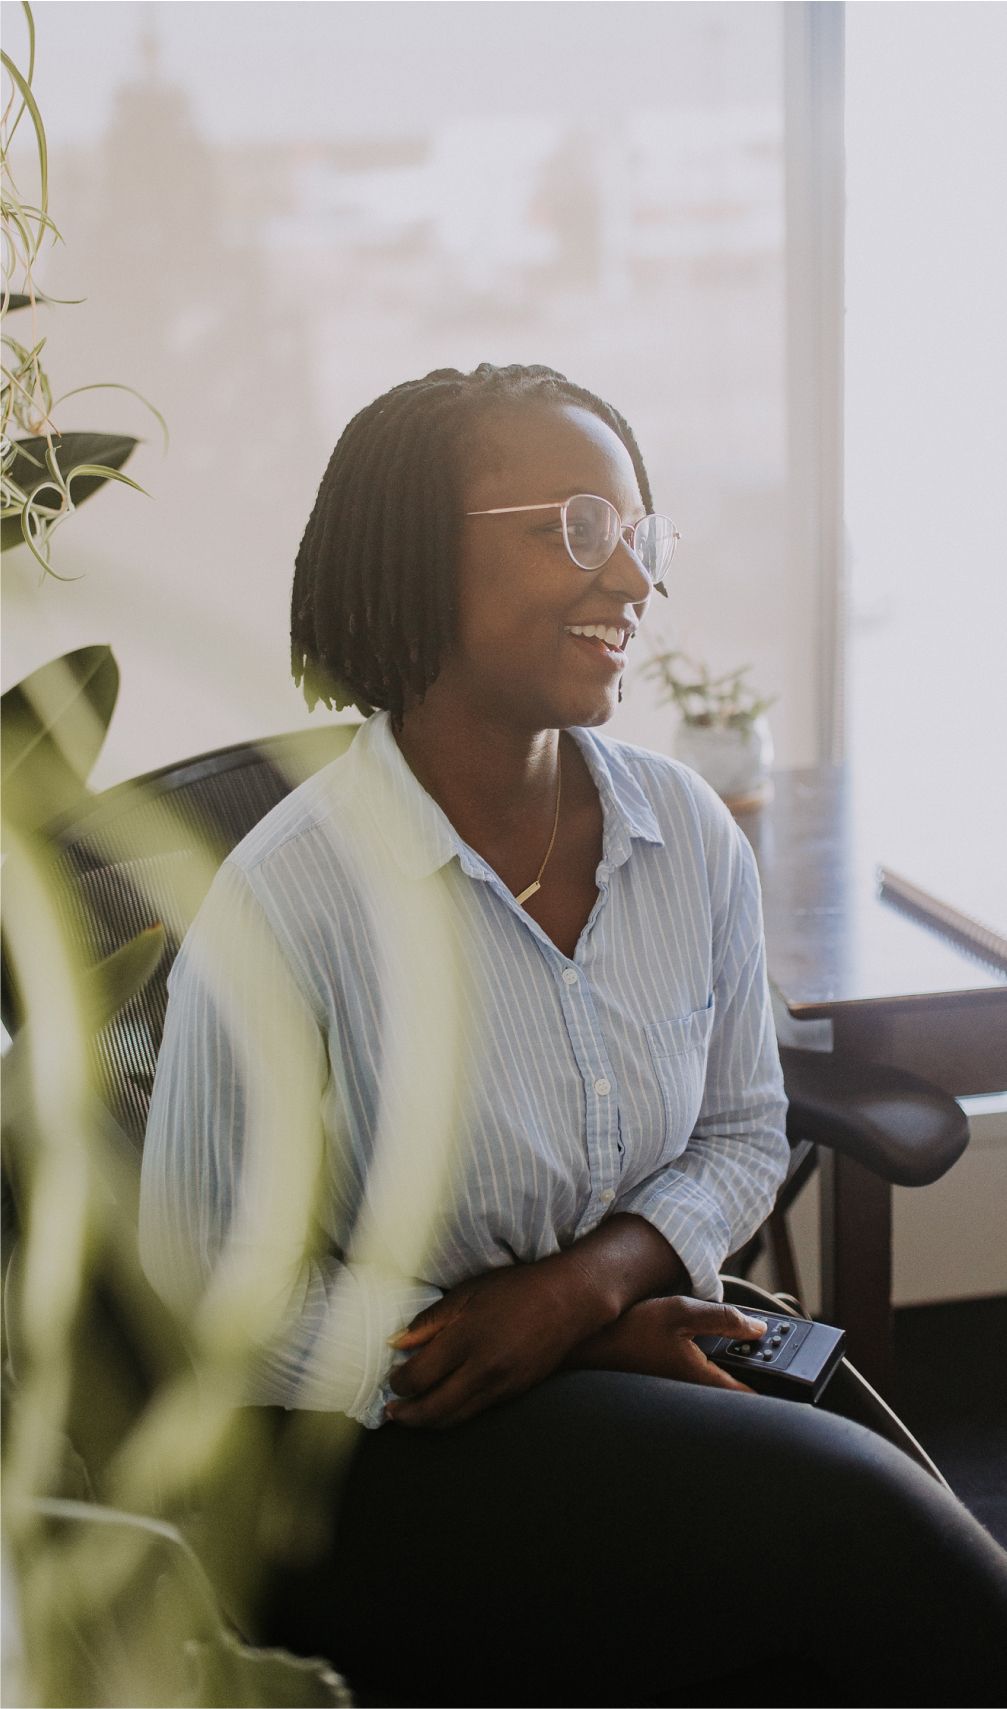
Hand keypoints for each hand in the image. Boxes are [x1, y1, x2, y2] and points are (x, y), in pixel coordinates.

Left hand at [386, 1258, 611, 1429]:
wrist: (569, 1302)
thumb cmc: (516, 1289)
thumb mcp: (468, 1292)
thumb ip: (430, 1321)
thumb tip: (397, 1343)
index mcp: (466, 1339)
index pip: (418, 1376)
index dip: (398, 1383)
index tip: (392, 1378)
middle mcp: (482, 1368)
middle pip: (432, 1408)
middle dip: (406, 1415)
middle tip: (391, 1412)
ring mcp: (500, 1385)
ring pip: (454, 1418)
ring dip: (428, 1421)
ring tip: (412, 1416)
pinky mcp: (514, 1393)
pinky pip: (476, 1412)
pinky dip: (453, 1414)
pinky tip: (443, 1405)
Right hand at [568, 1295, 768, 1393]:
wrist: (591, 1343)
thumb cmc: (631, 1329)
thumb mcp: (681, 1312)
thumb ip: (723, 1319)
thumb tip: (757, 1329)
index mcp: (700, 1379)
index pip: (748, 1397)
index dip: (775, 1393)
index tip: (795, 1386)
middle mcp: (692, 1392)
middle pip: (736, 1392)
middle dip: (758, 1373)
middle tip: (770, 1351)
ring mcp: (679, 1391)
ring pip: (719, 1385)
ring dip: (735, 1368)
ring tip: (748, 1342)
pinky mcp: (669, 1383)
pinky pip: (702, 1379)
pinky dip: (716, 1364)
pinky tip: (714, 1344)